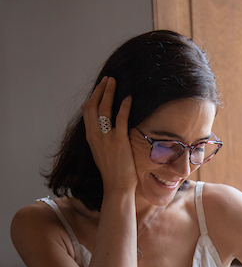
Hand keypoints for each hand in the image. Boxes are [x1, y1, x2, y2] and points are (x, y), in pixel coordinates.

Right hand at [82, 77, 136, 193]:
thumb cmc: (113, 171)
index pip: (87, 111)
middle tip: (108, 79)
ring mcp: (107, 139)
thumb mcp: (102, 152)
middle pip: (93, 106)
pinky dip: (124, 107)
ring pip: (104, 110)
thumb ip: (102, 138)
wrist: (117, 187)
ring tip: (115, 82)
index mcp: (91, 138)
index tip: (100, 87)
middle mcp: (96, 136)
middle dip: (100, 90)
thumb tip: (107, 126)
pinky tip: (128, 98)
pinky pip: (121, 120)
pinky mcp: (119, 142)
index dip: (93, 97)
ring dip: (109, 93)